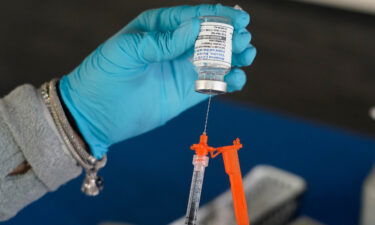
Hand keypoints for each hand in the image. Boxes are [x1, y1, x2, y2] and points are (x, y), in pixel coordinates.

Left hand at [59, 4, 255, 157]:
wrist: (95, 114)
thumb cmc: (103, 75)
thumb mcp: (127, 51)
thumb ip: (162, 41)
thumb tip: (195, 28)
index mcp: (158, 28)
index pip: (193, 16)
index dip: (217, 16)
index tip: (238, 17)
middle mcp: (174, 46)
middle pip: (210, 36)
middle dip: (230, 35)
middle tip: (244, 38)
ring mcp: (182, 70)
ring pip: (217, 59)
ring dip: (235, 56)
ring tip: (246, 56)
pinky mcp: (187, 93)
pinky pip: (213, 83)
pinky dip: (228, 81)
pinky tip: (236, 79)